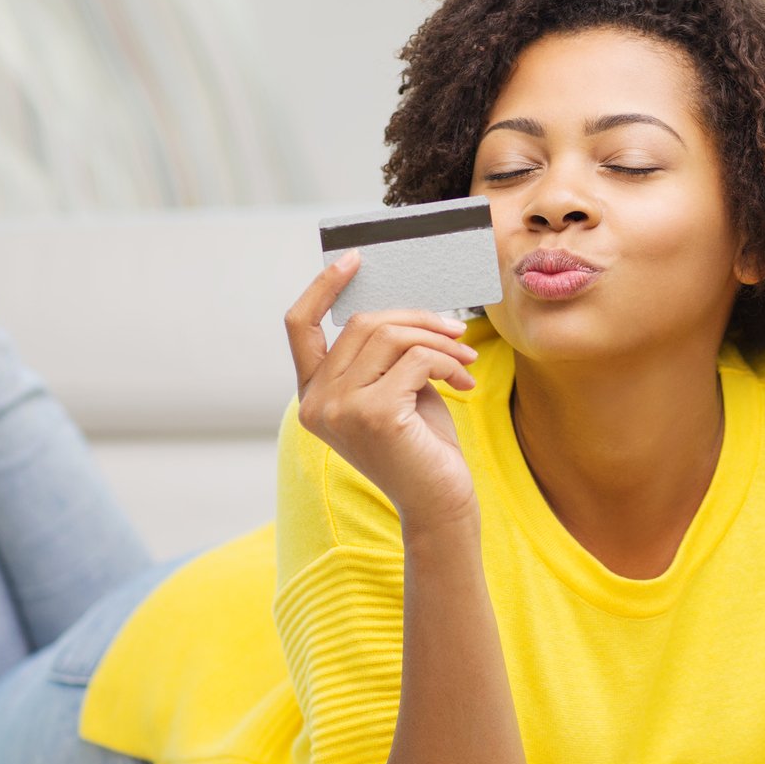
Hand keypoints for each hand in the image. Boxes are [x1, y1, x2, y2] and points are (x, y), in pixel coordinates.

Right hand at [283, 250, 481, 523]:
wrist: (441, 504)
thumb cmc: (422, 446)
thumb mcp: (396, 389)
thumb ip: (385, 352)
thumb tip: (404, 306)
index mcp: (312, 396)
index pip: (299, 325)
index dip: (322, 287)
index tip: (355, 259)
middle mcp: (316, 403)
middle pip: (361, 323)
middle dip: (416, 318)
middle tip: (457, 330)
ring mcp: (339, 409)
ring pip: (391, 336)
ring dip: (439, 340)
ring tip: (465, 358)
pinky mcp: (373, 414)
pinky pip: (417, 359)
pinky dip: (448, 361)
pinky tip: (465, 381)